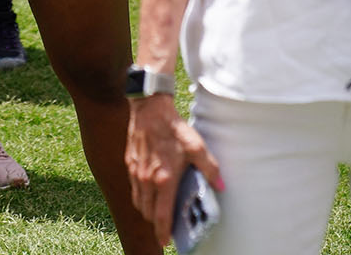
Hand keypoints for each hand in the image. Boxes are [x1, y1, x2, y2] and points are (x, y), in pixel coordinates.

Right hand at [126, 95, 222, 248]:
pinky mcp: (130, 165)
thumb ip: (210, 168)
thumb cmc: (173, 127)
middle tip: (166, 227)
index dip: (163, 231)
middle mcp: (146, 180)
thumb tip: (221, 186)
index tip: (166, 242)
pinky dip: (141, 197)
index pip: (161, 215)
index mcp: (163, 179)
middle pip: (147, 213)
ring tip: (158, 213)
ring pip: (138, 202)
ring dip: (147, 211)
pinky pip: (134, 189)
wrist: (148, 108)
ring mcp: (135, 173)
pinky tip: (150, 192)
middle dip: (156, 223)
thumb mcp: (196, 146)